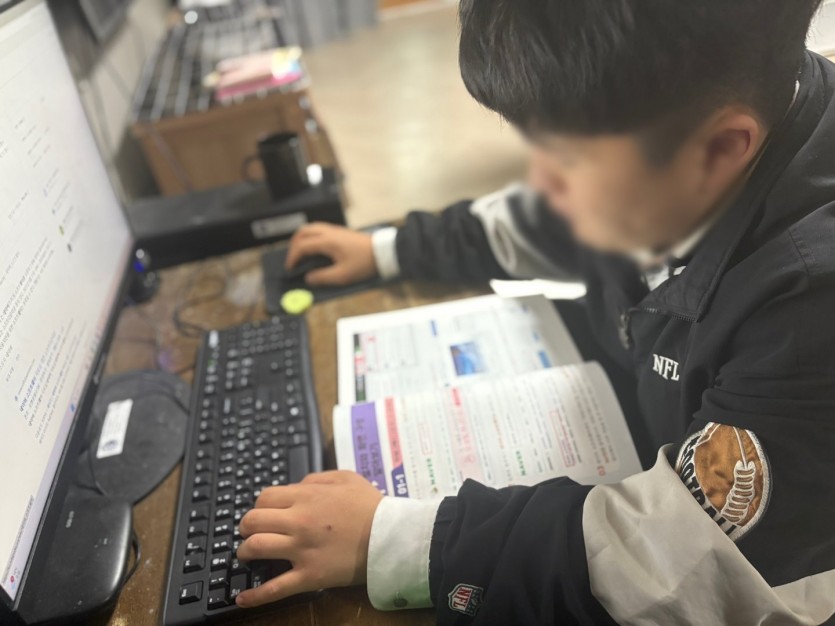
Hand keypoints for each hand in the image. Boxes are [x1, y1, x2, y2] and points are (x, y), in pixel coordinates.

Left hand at [235, 471, 383, 607]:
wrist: (391, 536)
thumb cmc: (371, 506)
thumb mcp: (346, 478)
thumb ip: (317, 478)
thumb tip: (297, 485)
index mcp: (306, 497)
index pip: (265, 497)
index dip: (260, 505)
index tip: (264, 513)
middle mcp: (298, 521)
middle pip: (253, 521)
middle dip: (246, 527)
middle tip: (251, 532)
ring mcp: (301, 550)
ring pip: (256, 548)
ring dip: (245, 552)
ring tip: (247, 556)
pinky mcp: (309, 576)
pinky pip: (275, 588)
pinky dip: (255, 595)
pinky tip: (242, 598)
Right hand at [285, 223, 375, 286]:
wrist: (383, 252)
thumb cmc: (364, 264)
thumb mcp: (343, 276)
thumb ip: (323, 277)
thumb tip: (308, 278)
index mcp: (327, 242)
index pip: (302, 246)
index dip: (293, 257)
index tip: (290, 268)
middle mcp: (329, 232)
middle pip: (303, 231)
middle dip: (293, 245)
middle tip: (293, 259)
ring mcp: (335, 229)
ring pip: (311, 227)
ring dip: (302, 239)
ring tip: (301, 253)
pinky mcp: (341, 231)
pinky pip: (319, 229)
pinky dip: (311, 236)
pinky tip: (315, 248)